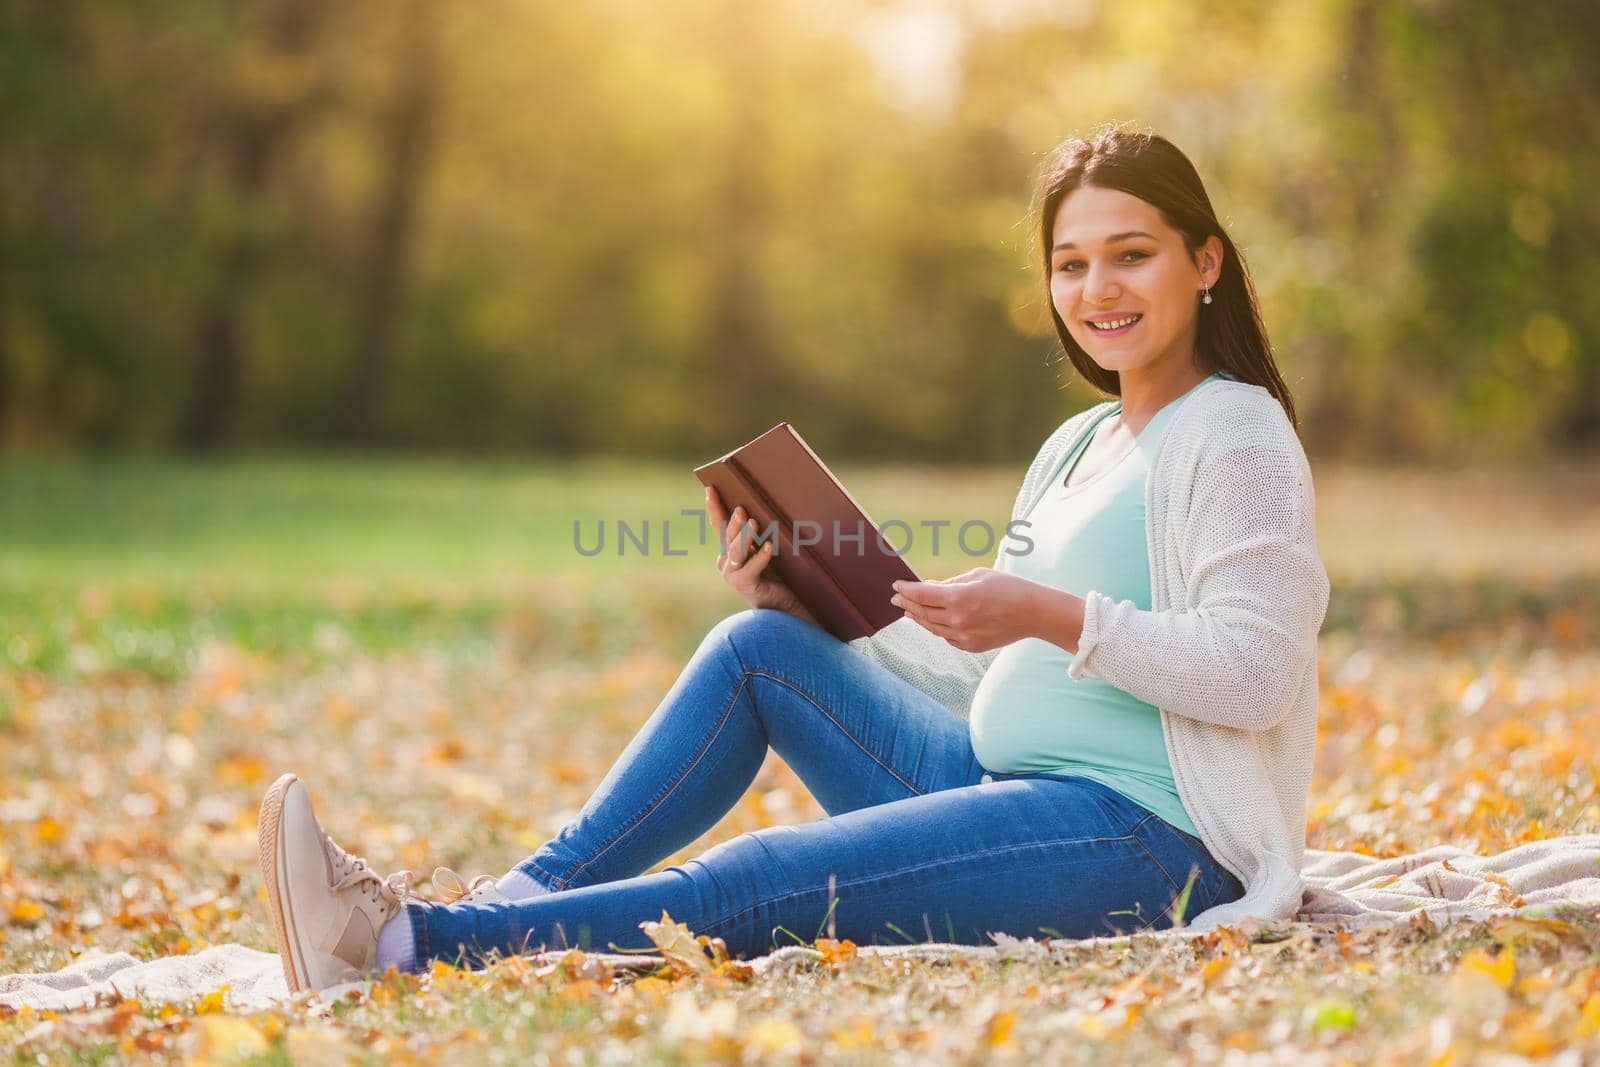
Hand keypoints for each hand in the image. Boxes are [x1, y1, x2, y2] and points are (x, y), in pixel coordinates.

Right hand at [705, 485, 818, 625]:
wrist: (786, 604)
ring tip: (754, 523)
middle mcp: (726, 561)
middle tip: (742, 510)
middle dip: (734, 522)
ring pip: (735, 552)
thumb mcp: (767, 549)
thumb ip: (760, 534)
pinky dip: (759, 557)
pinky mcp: (745, 586)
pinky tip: (767, 547)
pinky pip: (751, 568)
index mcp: (729, 549)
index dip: (715, 506)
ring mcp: (733, 575)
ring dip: (744, 537)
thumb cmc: (779, 574)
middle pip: (728, 537)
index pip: (720, 524)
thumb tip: (764, 509)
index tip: (711, 487)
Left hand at [891, 567, 1078, 653]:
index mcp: (959, 598)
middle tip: (896, 598)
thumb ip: (950, 583)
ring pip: (931, 627)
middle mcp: (958, 620)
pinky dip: (936, 628)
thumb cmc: (1008, 587)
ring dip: (918, 618)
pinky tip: (931, 621)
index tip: (897, 585)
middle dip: (907, 604)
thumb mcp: (977, 576)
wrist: (1034, 613)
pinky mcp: (970, 646)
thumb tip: (929, 587)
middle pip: (923, 612)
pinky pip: (946, 637)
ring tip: (908, 610)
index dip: (907, 590)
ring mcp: (963, 636)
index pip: (922, 594)